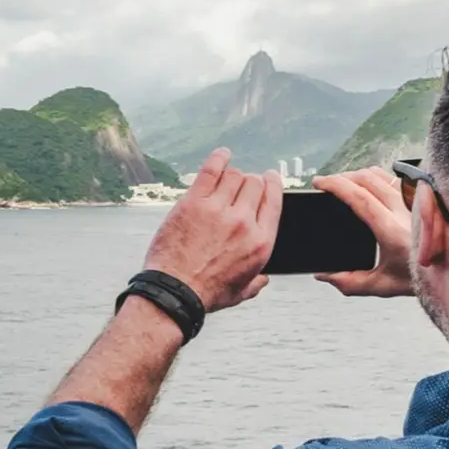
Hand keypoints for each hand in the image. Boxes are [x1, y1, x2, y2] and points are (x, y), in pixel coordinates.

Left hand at [142, 149, 281, 311]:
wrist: (174, 292)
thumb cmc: (206, 294)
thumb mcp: (241, 292)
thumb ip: (256, 282)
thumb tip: (264, 278)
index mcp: (260, 243)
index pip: (273, 201)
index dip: (272, 184)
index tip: (270, 178)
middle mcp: (243, 222)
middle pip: (254, 184)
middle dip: (251, 181)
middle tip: (244, 182)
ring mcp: (218, 210)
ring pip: (234, 176)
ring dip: (233, 175)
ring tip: (227, 176)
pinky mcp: (194, 203)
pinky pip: (211, 170)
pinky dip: (219, 158)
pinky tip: (222, 154)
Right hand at [312, 167, 413, 296]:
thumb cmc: (421, 277)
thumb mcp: (382, 286)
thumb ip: (349, 283)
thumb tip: (324, 275)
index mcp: (392, 231)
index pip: (360, 197)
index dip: (336, 186)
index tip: (320, 182)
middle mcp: (404, 212)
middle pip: (366, 179)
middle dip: (341, 177)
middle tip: (326, 182)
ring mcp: (414, 201)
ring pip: (380, 174)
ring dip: (358, 174)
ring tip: (344, 183)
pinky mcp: (421, 198)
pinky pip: (394, 177)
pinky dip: (376, 176)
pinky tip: (369, 184)